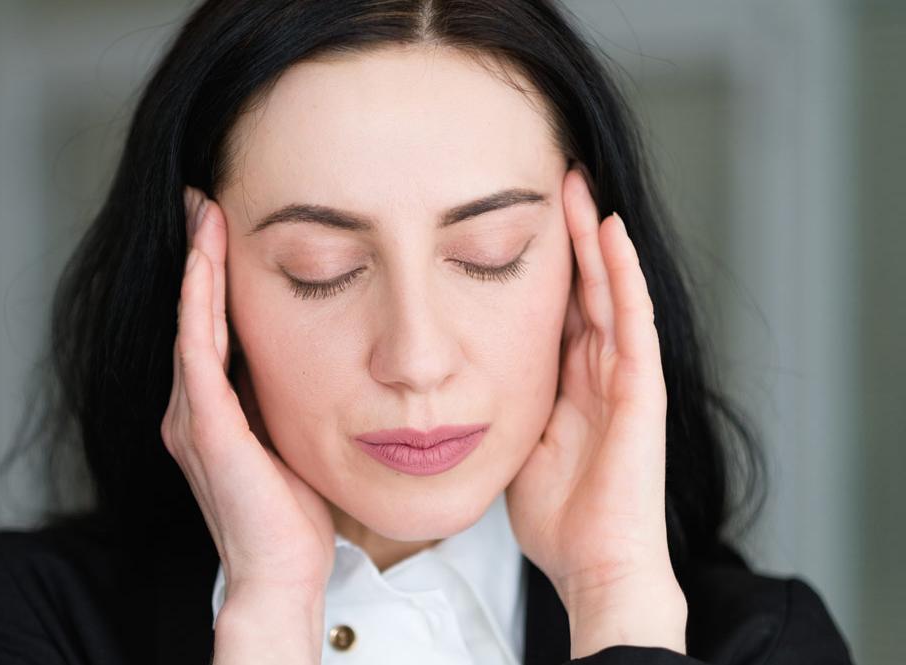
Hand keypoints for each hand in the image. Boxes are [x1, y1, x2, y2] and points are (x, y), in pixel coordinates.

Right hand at [161, 186, 334, 622]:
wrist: (282, 575)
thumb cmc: (293, 517)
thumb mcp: (290, 437)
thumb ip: (283, 397)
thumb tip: (309, 350)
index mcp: (209, 412)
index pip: (208, 327)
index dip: (210, 276)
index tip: (219, 227)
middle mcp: (190, 409)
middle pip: (192, 315)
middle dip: (197, 256)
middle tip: (201, 201)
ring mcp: (192, 417)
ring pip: (191, 323)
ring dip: (196, 266)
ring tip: (203, 215)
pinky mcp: (205, 428)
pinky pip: (198, 352)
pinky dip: (200, 303)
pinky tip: (206, 263)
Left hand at [505, 167, 685, 655]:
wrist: (594, 564)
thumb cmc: (557, 518)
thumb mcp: (516, 444)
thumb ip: (503, 406)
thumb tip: (461, 384)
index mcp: (572, 384)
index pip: (559, 308)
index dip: (545, 264)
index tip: (518, 219)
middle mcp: (602, 371)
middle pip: (587, 287)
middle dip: (571, 235)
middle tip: (556, 180)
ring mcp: (626, 376)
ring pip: (611, 290)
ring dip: (596, 237)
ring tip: (579, 187)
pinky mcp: (642, 388)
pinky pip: (631, 319)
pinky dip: (622, 274)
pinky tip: (609, 232)